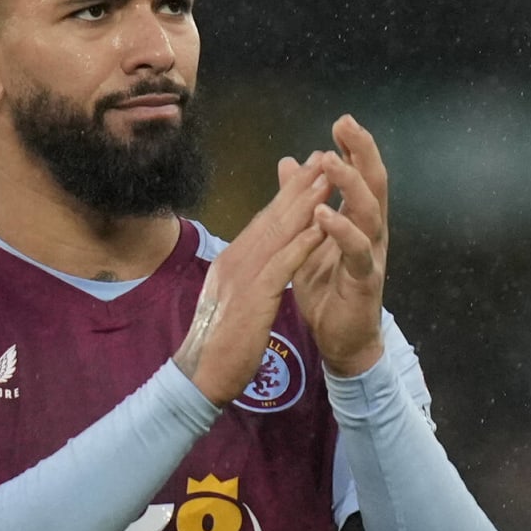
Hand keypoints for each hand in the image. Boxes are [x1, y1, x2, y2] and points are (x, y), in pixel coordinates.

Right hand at [175, 154, 331, 403]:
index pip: (264, 220)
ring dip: (306, 204)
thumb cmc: (218, 341)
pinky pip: (283, 263)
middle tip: (322, 157)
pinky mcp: (254, 296)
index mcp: (232, 258)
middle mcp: (236, 258)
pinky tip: (322, 226)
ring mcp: (243, 275)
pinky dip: (303, 242)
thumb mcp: (232, 298)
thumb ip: (244, 274)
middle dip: (299, 186)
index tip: (308, 171)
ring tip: (328, 178)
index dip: (288, 194)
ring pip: (279, 232)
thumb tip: (253, 256)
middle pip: (272, 216)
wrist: (201, 373)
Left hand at [283, 115, 388, 376]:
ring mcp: (371, 254)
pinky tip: (326, 215)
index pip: (359, 176)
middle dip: (361, 152)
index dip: (352, 148)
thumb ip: (302, 201)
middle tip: (346, 125)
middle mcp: (371, 231)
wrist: (340, 338)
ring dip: (351, 185)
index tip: (341, 121)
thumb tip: (290, 161)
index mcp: (358, 219)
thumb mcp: (307, 237)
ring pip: (369, 212)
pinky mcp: (365, 280)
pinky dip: (342, 231)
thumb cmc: (327, 286)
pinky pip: (357, 251)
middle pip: (373, 183)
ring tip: (332, 163)